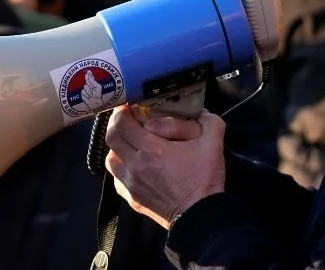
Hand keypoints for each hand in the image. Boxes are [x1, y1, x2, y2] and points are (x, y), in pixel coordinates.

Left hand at [105, 105, 225, 228]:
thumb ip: (209, 122)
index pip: (122, 123)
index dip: (122, 111)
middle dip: (116, 125)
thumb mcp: (213, 145)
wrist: (201, 217)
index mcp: (151, 150)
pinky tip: (134, 166)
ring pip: (110, 159)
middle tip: (127, 119)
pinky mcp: (132, 199)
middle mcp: (135, 166)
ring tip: (131, 143)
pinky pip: (117, 179)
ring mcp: (131, 185)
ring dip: (117, 147)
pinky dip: (122, 169)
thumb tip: (202, 111)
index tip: (128, 106)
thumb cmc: (204, 180)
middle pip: (111, 138)